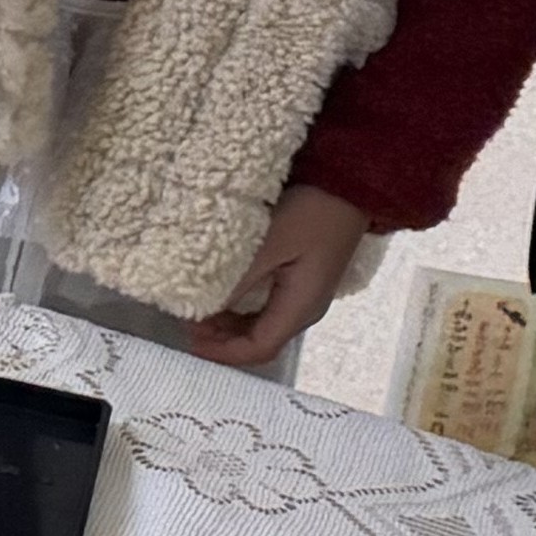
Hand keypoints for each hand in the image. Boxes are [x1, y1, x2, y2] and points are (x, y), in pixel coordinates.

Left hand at [187, 183, 369, 372]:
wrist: (349, 183)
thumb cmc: (312, 212)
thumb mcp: (268, 245)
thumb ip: (236, 281)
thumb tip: (200, 311)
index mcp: (300, 307)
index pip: (259, 348)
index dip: (223, 351)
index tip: (189, 339)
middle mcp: (305, 308)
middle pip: (260, 341)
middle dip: (223, 340)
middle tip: (187, 322)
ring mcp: (305, 293)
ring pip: (261, 324)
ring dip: (229, 323)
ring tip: (198, 309)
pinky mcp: (301, 277)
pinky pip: (266, 305)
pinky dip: (240, 307)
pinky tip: (221, 292)